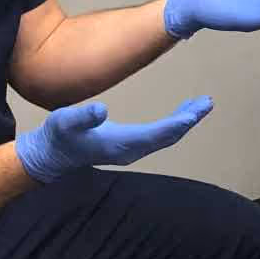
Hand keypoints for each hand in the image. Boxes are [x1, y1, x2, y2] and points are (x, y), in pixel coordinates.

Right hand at [16, 97, 212, 184]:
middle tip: (207, 103)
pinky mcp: (130, 146)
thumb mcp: (64, 121)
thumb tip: (101, 110)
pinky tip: (183, 114)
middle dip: (188, 120)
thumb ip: (82, 116)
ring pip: (166, 137)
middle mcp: (130, 151)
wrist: (52, 155)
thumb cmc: (59, 136)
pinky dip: (174, 124)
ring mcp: (132, 151)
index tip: (193, 115)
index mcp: (119, 144)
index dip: (174, 125)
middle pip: (167, 137)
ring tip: (202, 105)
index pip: (154, 135)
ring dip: (184, 121)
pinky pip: (159, 136)